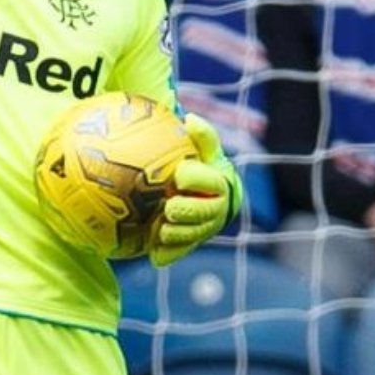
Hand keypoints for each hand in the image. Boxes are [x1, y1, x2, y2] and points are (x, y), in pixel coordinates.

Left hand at [149, 113, 240, 266]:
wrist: (191, 192)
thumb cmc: (195, 163)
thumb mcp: (201, 149)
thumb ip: (201, 136)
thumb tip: (190, 118)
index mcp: (220, 183)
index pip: (212, 182)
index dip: (196, 179)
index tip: (178, 174)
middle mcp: (216, 209)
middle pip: (206, 213)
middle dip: (189, 210)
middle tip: (170, 207)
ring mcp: (203, 229)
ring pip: (194, 235)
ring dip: (178, 234)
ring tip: (161, 229)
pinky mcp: (188, 245)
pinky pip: (180, 252)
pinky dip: (168, 254)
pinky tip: (155, 256)